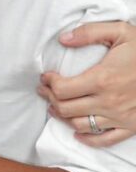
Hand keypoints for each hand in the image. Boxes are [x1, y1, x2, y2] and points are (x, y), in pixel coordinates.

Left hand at [38, 22, 135, 146]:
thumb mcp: (120, 31)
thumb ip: (89, 32)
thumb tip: (63, 39)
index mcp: (102, 79)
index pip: (62, 89)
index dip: (49, 84)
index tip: (46, 77)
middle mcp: (109, 101)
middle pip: (66, 109)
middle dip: (50, 98)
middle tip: (44, 90)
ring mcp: (120, 117)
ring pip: (80, 124)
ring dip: (63, 117)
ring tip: (55, 106)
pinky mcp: (131, 126)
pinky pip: (105, 140)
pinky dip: (87, 138)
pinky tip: (77, 131)